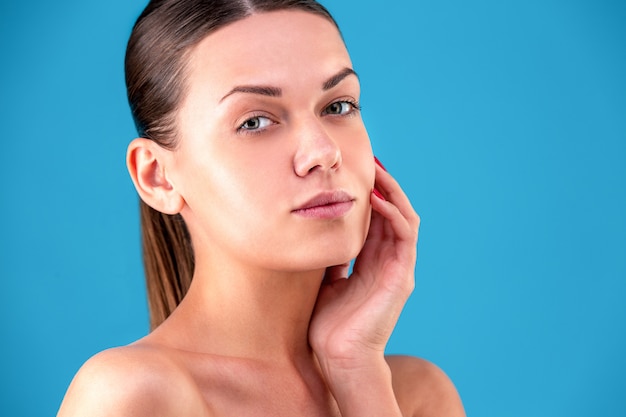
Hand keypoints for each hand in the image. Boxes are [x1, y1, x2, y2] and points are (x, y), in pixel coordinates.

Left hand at [309, 159, 419, 367]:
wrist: (339, 357)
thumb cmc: (329, 325)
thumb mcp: (325, 282)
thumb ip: (330, 258)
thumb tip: (318, 234)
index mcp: (371, 263)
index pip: (375, 220)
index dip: (367, 194)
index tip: (351, 172)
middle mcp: (388, 261)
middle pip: (392, 212)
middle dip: (381, 184)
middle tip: (366, 160)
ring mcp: (398, 267)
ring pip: (403, 217)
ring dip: (391, 190)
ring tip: (375, 168)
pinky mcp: (402, 275)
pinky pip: (404, 234)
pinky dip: (393, 212)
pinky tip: (376, 196)